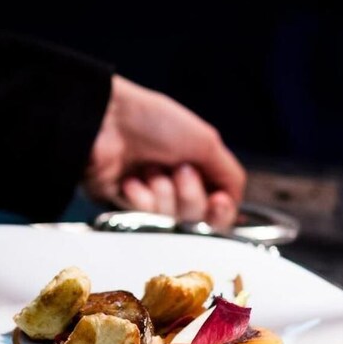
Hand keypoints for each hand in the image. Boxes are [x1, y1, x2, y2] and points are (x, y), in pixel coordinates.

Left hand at [84, 75, 245, 226]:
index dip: (220, 211)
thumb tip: (235, 202)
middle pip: (195, 219)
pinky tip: (129, 179)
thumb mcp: (205, 142)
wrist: (107, 122)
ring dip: (163, 192)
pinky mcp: (123, 208)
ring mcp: (148, 199)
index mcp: (195, 169)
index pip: (217, 210)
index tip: (218, 200)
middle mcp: (173, 187)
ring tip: (149, 167)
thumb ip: (230, 175)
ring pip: (170, 221)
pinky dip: (140, 198)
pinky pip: (143, 219)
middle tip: (178, 168)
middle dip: (189, 195)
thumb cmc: (154, 122)